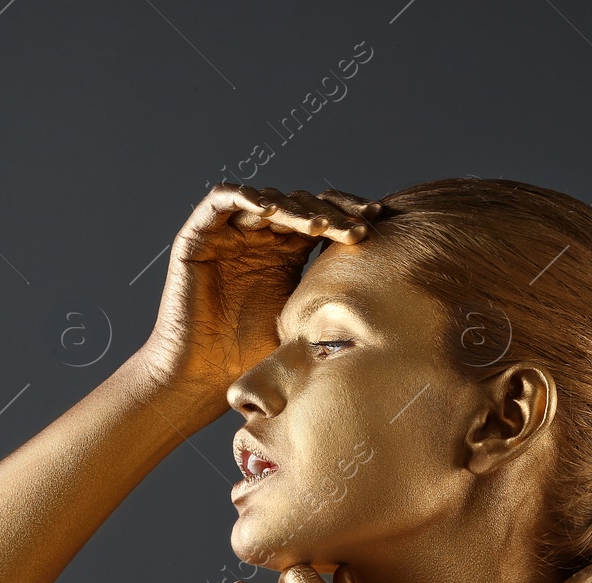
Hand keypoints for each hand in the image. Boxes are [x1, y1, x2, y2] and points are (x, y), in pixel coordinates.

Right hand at [136, 185, 382, 423]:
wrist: (202, 375)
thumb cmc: (252, 358)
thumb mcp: (306, 322)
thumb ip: (332, 299)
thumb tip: (393, 294)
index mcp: (286, 254)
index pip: (322, 219)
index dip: (348, 215)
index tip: (378, 224)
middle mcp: (260, 238)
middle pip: (301, 204)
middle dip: (332, 211)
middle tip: (357, 227)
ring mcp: (230, 233)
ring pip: (268, 198)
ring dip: (296, 207)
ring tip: (321, 226)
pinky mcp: (199, 234)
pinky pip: (222, 200)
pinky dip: (245, 197)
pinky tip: (271, 211)